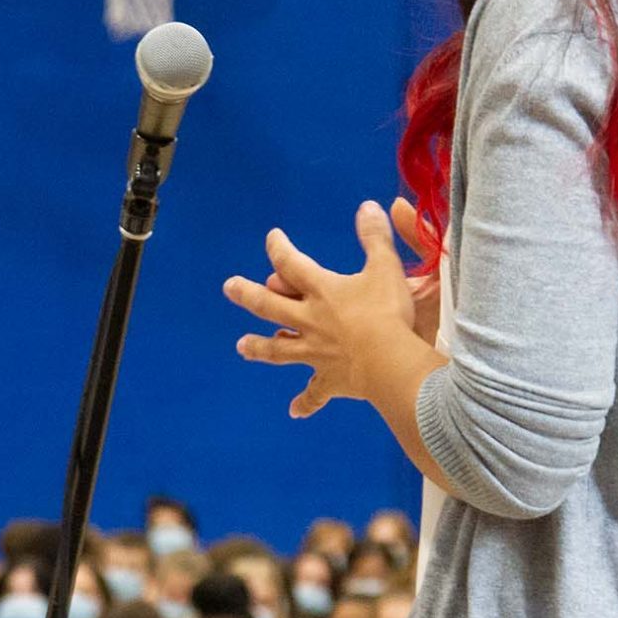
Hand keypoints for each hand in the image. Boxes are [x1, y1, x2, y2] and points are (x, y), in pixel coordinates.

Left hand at [225, 201, 429, 417]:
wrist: (388, 362)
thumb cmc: (387, 314)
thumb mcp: (385, 268)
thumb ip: (375, 238)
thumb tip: (369, 206)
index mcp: (321, 291)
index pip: (291, 263)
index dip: (279, 248)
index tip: (272, 238)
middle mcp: (309, 321)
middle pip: (269, 306)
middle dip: (248, 295)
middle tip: (229, 287)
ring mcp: (315, 353)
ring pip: (279, 350)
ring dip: (260, 347)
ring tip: (241, 347)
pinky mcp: (329, 379)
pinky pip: (314, 393)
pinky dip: (304, 402)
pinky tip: (294, 411)